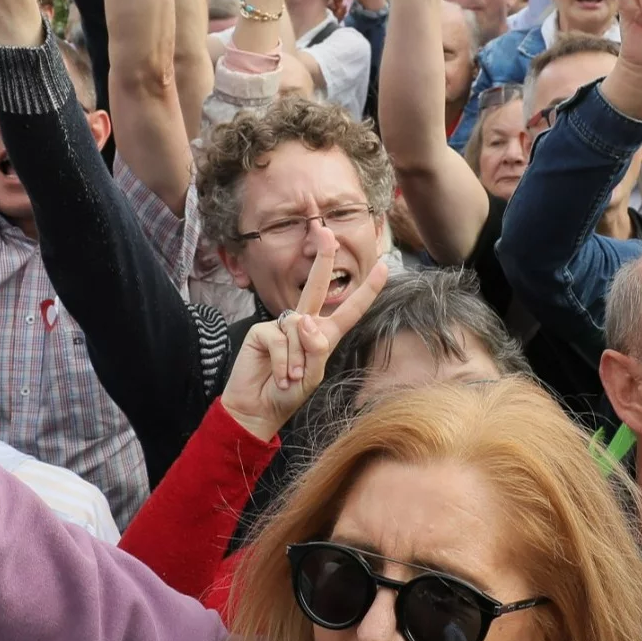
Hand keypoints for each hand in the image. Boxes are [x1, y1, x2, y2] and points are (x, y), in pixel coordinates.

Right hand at [222, 229, 388, 440]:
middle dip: (322, 258)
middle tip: (325, 231)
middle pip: (315, 286)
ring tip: (289, 379)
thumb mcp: (311, 377)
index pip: (349, 310)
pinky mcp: (262, 331)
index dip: (367, 290)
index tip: (384, 267)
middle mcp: (304, 325)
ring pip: (300, 329)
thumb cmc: (287, 396)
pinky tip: (278, 377)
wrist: (257, 410)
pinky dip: (282, 363)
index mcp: (324, 335)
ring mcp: (282, 326)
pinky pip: (281, 340)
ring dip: (297, 360)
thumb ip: (315, 350)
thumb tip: (304, 321)